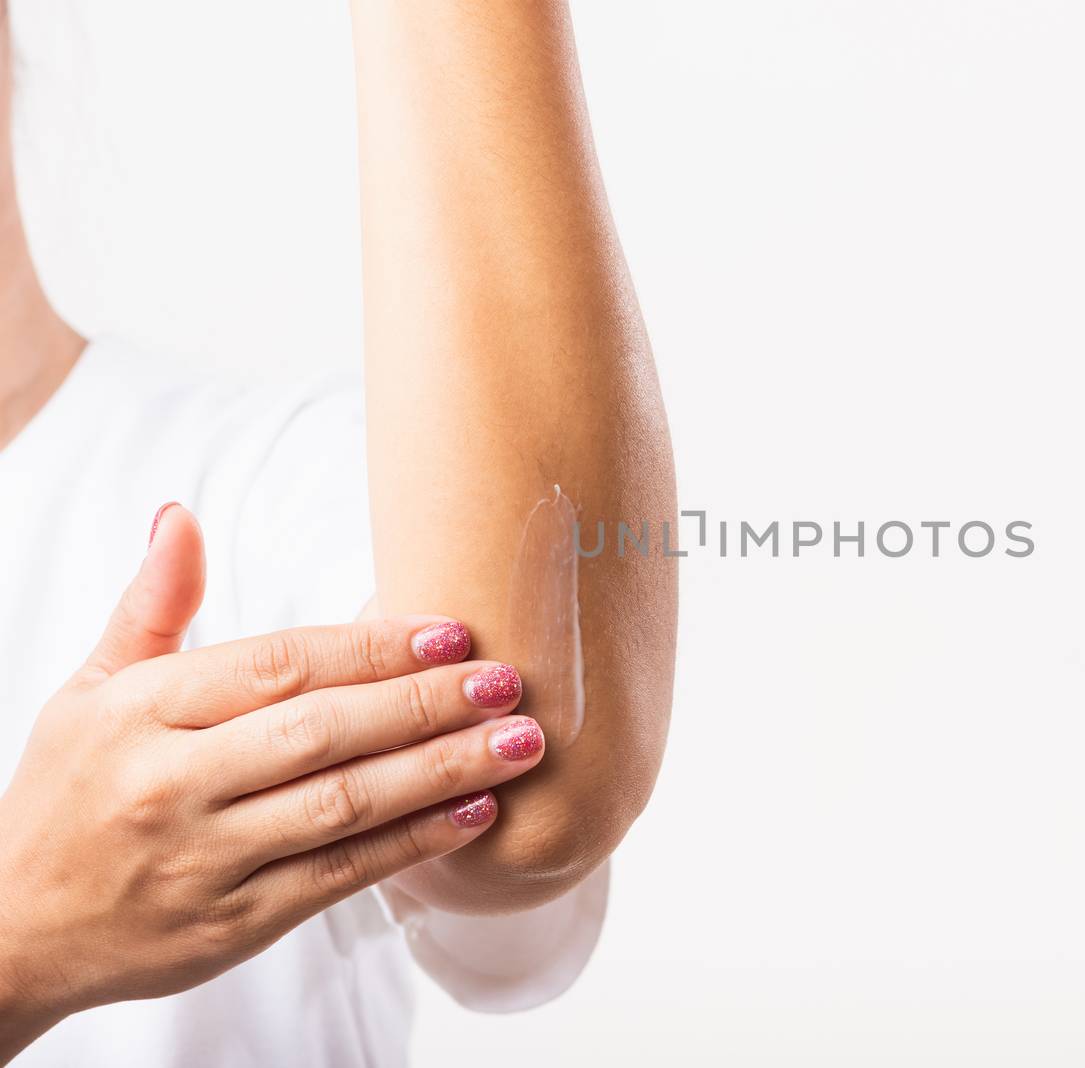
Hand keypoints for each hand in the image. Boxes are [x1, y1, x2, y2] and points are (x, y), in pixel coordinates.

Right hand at [0, 506, 545, 1056]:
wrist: (12, 934)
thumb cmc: (67, 795)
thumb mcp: (90, 691)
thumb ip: (153, 607)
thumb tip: (182, 515)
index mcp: (140, 712)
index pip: (277, 666)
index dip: (372, 647)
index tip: (452, 630)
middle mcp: (171, 784)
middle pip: (321, 732)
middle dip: (426, 704)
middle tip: (509, 682)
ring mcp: (204, 860)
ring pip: (342, 806)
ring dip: (442, 772)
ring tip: (520, 744)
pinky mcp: (234, 925)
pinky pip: (339, 877)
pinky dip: (413, 844)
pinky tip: (475, 811)